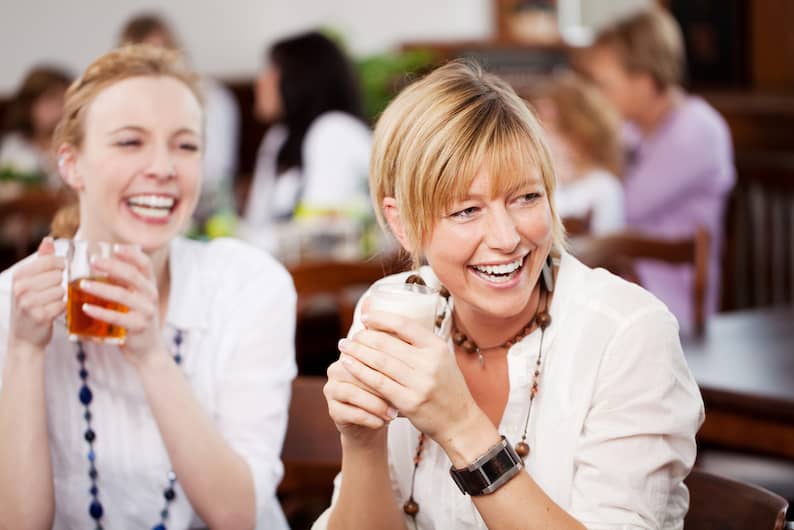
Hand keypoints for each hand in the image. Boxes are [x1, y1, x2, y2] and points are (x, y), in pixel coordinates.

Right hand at [8, 237, 65, 351]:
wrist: (24, 337)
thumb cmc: (30, 305)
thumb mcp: (30, 280)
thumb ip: (42, 260)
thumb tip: (48, 240)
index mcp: (19, 275)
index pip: (51, 260)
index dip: (61, 266)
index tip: (58, 272)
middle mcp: (21, 287)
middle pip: (58, 275)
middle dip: (59, 284)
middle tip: (49, 293)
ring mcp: (29, 302)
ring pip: (61, 290)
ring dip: (60, 298)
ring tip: (48, 304)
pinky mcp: (39, 316)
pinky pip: (62, 305)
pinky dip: (61, 309)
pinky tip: (51, 313)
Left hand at [77, 245, 167, 365]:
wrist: (148, 350)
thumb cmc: (135, 320)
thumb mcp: (135, 299)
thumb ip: (123, 284)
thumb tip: (100, 266)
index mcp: (150, 286)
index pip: (145, 264)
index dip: (131, 254)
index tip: (114, 247)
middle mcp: (151, 296)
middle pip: (132, 275)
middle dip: (112, 266)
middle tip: (93, 261)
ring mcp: (146, 311)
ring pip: (123, 295)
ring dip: (101, 288)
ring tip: (82, 284)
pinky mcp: (138, 327)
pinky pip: (117, 318)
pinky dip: (100, 312)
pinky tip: (86, 307)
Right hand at [323, 355, 396, 448]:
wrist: (373, 421)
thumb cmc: (386, 394)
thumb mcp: (391, 378)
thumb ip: (392, 366)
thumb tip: (406, 362)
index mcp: (351, 353)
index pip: (366, 352)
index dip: (385, 363)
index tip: (404, 374)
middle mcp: (337, 369)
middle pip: (356, 372)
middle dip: (380, 386)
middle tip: (401, 397)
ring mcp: (331, 389)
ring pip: (352, 393)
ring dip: (375, 405)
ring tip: (392, 414)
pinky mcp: (332, 410)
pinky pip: (350, 413)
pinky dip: (368, 418)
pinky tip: (381, 422)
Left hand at [337, 309, 480, 443]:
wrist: (459, 421)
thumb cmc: (446, 388)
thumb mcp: (441, 359)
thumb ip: (419, 344)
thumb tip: (386, 325)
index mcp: (437, 347)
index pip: (404, 324)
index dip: (381, 318)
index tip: (365, 317)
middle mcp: (430, 363)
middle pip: (387, 343)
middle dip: (363, 337)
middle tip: (350, 336)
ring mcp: (420, 383)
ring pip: (380, 362)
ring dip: (358, 352)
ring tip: (345, 347)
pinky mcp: (409, 402)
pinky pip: (379, 383)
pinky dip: (361, 372)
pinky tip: (349, 365)